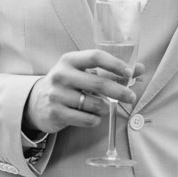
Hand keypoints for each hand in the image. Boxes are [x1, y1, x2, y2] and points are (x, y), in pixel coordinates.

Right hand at [25, 49, 143, 136]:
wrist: (37, 102)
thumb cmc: (68, 84)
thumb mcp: (83, 72)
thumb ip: (110, 71)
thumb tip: (140, 69)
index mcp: (69, 60)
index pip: (96, 57)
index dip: (115, 65)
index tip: (130, 73)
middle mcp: (62, 75)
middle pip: (98, 83)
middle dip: (120, 91)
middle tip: (131, 98)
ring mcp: (57, 94)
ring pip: (94, 104)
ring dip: (105, 107)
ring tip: (103, 106)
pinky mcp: (56, 112)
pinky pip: (87, 119)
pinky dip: (95, 119)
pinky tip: (93, 116)